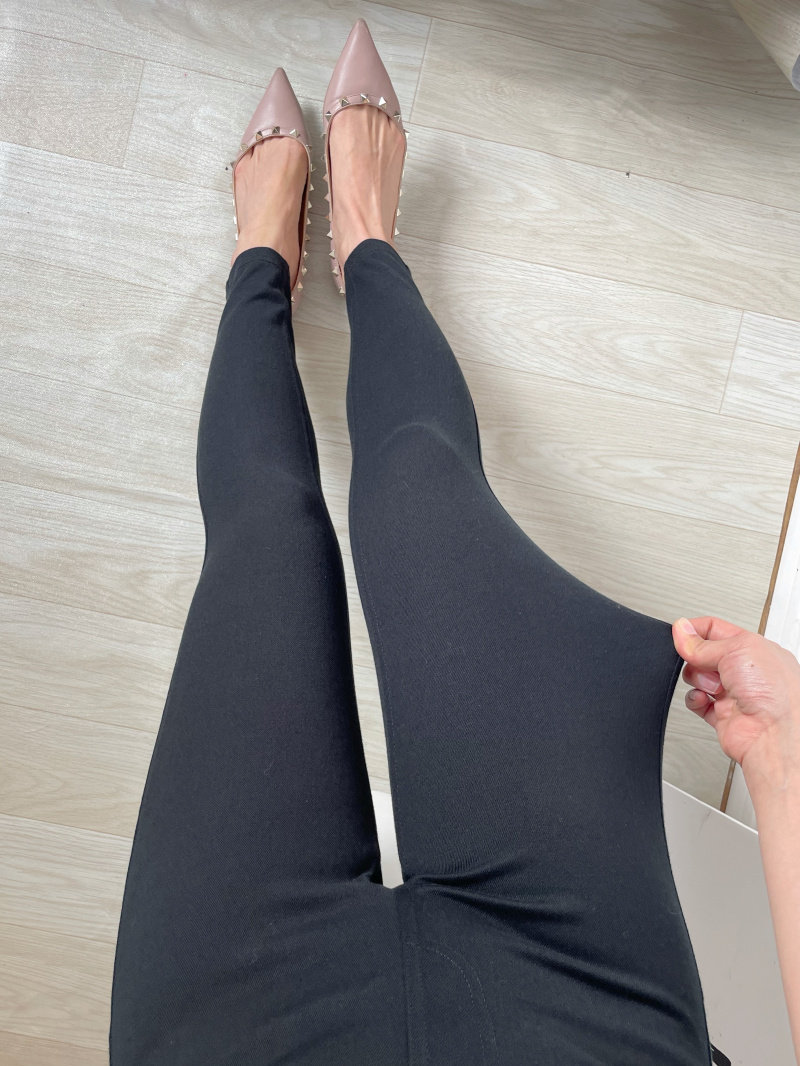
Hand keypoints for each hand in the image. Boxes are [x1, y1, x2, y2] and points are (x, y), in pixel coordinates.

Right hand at [671, 616, 799, 788]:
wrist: (774, 734)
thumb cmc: (774, 692)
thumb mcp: (737, 649)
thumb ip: (703, 642)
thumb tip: (681, 630)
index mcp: (754, 648)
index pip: (716, 630)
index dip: (695, 629)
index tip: (679, 632)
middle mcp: (745, 670)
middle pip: (704, 654)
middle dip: (697, 658)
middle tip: (702, 662)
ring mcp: (733, 692)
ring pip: (698, 677)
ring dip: (698, 679)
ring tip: (713, 687)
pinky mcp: (722, 714)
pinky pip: (697, 702)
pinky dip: (695, 699)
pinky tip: (703, 698)